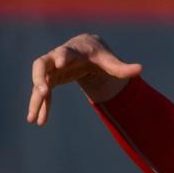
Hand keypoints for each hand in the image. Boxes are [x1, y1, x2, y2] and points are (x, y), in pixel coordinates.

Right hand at [27, 34, 141, 126]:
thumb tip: (141, 69)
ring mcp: (51, 69)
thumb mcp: (111, 61)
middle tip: (41, 91)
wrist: (87, 52)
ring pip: (39, 81)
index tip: (60, 62)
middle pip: (42, 64)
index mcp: (74, 51)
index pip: (65, 51)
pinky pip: (43, 93)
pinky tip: (39, 121)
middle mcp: (57, 57)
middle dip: (40, 77)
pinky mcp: (50, 79)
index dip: (62, 56)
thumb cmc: (100, 55)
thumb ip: (123, 68)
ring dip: (36, 99)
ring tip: (33, 118)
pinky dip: (41, 105)